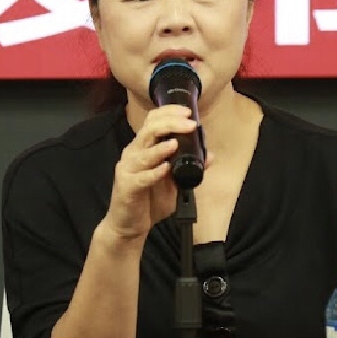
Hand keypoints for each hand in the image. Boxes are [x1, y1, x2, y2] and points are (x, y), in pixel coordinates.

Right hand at [104, 105, 203, 239]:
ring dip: (161, 148)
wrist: (129, 225)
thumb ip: (188, 167)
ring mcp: (128, 169)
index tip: (188, 111)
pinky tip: (165, 169)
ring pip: (143, 153)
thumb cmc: (149, 201)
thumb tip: (209, 155)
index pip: (153, 121)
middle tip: (190, 124)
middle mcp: (133, 154)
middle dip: (170, 124)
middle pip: (149, 130)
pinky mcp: (126, 186)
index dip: (169, 112)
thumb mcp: (174, 183)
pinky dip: (154, 172)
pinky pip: (141, 178)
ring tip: (176, 143)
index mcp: (143, 148)